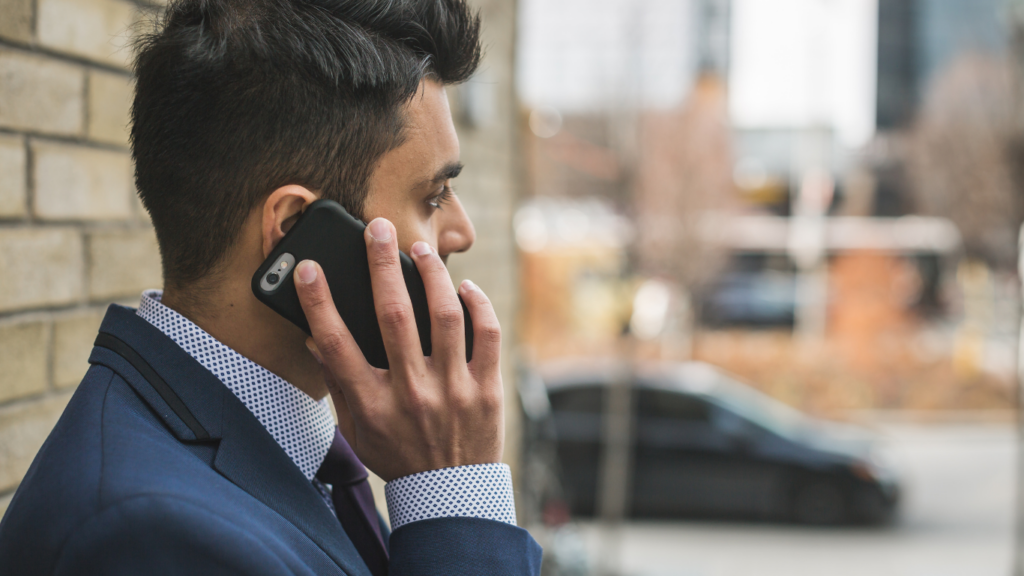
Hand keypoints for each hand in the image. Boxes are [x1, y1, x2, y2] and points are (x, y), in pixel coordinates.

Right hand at [293, 217, 503, 480]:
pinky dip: (476, 304)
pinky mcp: (486, 389)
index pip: (336, 345)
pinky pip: (487, 334)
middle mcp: (411, 394)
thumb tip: (316, 338)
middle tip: (377, 228)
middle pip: (393, 316)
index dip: (318, 303)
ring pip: (444, 315)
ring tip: (420, 251)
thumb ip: (338, 384)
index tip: (309, 269)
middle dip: (381, 264)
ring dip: (431, 274)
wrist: (450, 494)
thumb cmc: (397, 456)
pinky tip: (463, 287)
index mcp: (372, 405)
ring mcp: (453, 391)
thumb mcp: (355, 430)